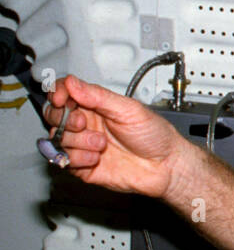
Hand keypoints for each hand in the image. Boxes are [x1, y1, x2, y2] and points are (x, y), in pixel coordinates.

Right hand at [42, 74, 184, 197]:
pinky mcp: (82, 165)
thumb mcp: (129, 109)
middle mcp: (87, 123)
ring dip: (78, 141)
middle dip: (64, 118)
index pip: (65, 92)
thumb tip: (73, 83)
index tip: (61, 99)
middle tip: (83, 122)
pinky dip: (79, 158)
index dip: (57, 93)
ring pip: (57, 138)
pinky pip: (64, 160)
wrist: (165, 166)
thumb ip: (98, 96)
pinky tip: (97, 158)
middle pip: (53, 114)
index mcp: (97, 105)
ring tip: (102, 144)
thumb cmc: (156, 135)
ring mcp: (83, 144)